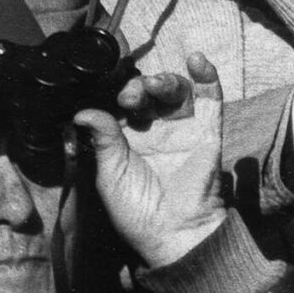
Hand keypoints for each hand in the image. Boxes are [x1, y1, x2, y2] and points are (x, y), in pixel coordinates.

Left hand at [81, 53, 227, 268]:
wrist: (173, 232)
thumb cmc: (137, 211)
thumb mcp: (110, 173)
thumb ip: (102, 138)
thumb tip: (82, 112)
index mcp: (132, 140)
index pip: (126, 105)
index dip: (122, 95)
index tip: (119, 100)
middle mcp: (158, 131)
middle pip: (150, 93)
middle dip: (140, 86)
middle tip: (133, 95)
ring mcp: (185, 129)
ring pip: (177, 91)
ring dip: (166, 79)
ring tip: (156, 84)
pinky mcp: (209, 131)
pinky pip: (211, 98)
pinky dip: (207, 76)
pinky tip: (196, 60)